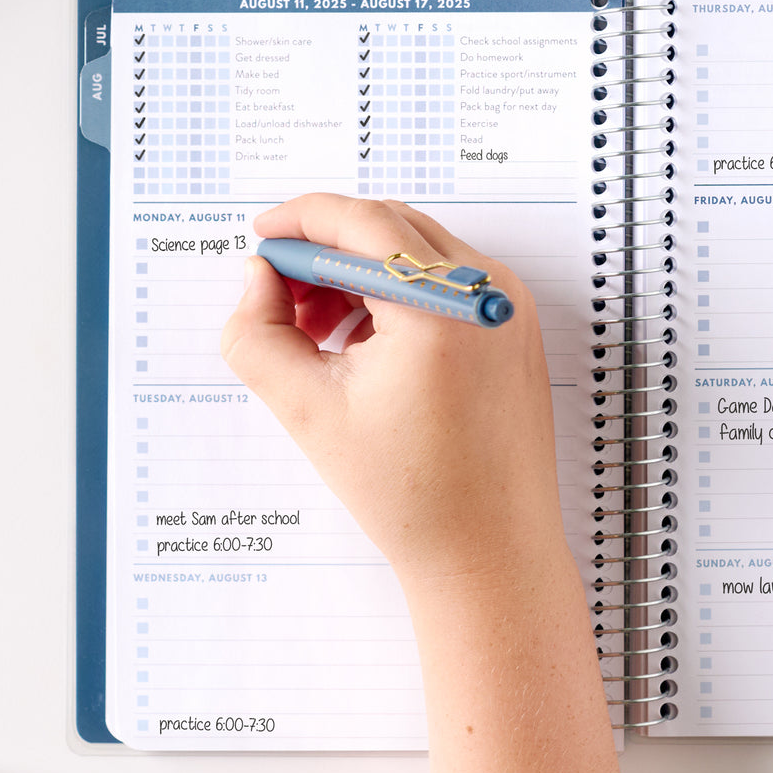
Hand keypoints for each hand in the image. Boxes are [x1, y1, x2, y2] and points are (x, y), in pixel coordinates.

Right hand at [221, 194, 564, 588]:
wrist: (490, 553)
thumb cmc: (412, 496)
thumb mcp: (307, 410)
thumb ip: (258, 332)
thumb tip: (260, 277)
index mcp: (444, 306)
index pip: (363, 222)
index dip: (301, 219)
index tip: (261, 236)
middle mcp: (490, 293)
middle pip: (392, 230)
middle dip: (327, 251)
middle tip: (282, 296)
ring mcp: (510, 310)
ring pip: (419, 255)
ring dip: (361, 274)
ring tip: (320, 335)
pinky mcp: (514, 331)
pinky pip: (448, 285)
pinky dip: (399, 297)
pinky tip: (365, 347)